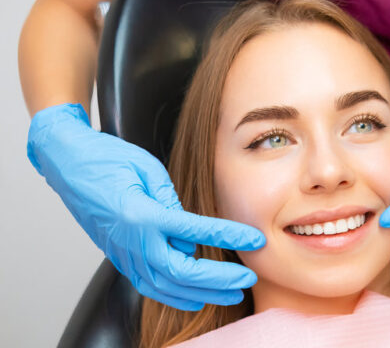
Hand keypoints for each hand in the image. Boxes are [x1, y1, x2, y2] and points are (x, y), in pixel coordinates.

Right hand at [27, 103, 265, 310]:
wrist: (66, 163)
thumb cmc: (106, 159)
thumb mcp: (147, 169)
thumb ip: (172, 200)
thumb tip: (194, 231)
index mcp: (141, 214)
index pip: (194, 232)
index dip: (227, 237)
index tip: (255, 239)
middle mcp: (131, 241)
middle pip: (180, 273)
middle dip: (218, 280)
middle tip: (248, 278)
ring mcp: (122, 253)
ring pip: (165, 286)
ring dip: (202, 294)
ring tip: (233, 294)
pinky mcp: (119, 257)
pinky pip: (148, 285)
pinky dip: (174, 295)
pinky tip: (196, 297)